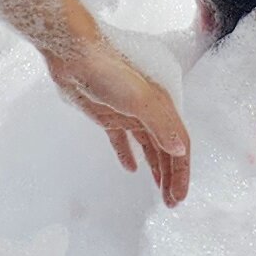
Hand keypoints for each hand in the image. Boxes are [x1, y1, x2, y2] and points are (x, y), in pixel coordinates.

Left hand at [44, 30, 190, 204]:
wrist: (74, 53)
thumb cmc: (109, 70)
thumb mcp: (140, 99)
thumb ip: (161, 124)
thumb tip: (180, 150)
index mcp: (163, 105)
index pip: (179, 144)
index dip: (181, 172)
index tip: (178, 197)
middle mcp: (150, 110)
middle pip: (166, 148)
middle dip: (171, 176)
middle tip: (170, 202)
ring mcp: (129, 112)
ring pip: (148, 146)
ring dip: (155, 168)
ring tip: (159, 190)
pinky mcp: (109, 114)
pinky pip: (123, 139)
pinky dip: (128, 154)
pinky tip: (130, 169)